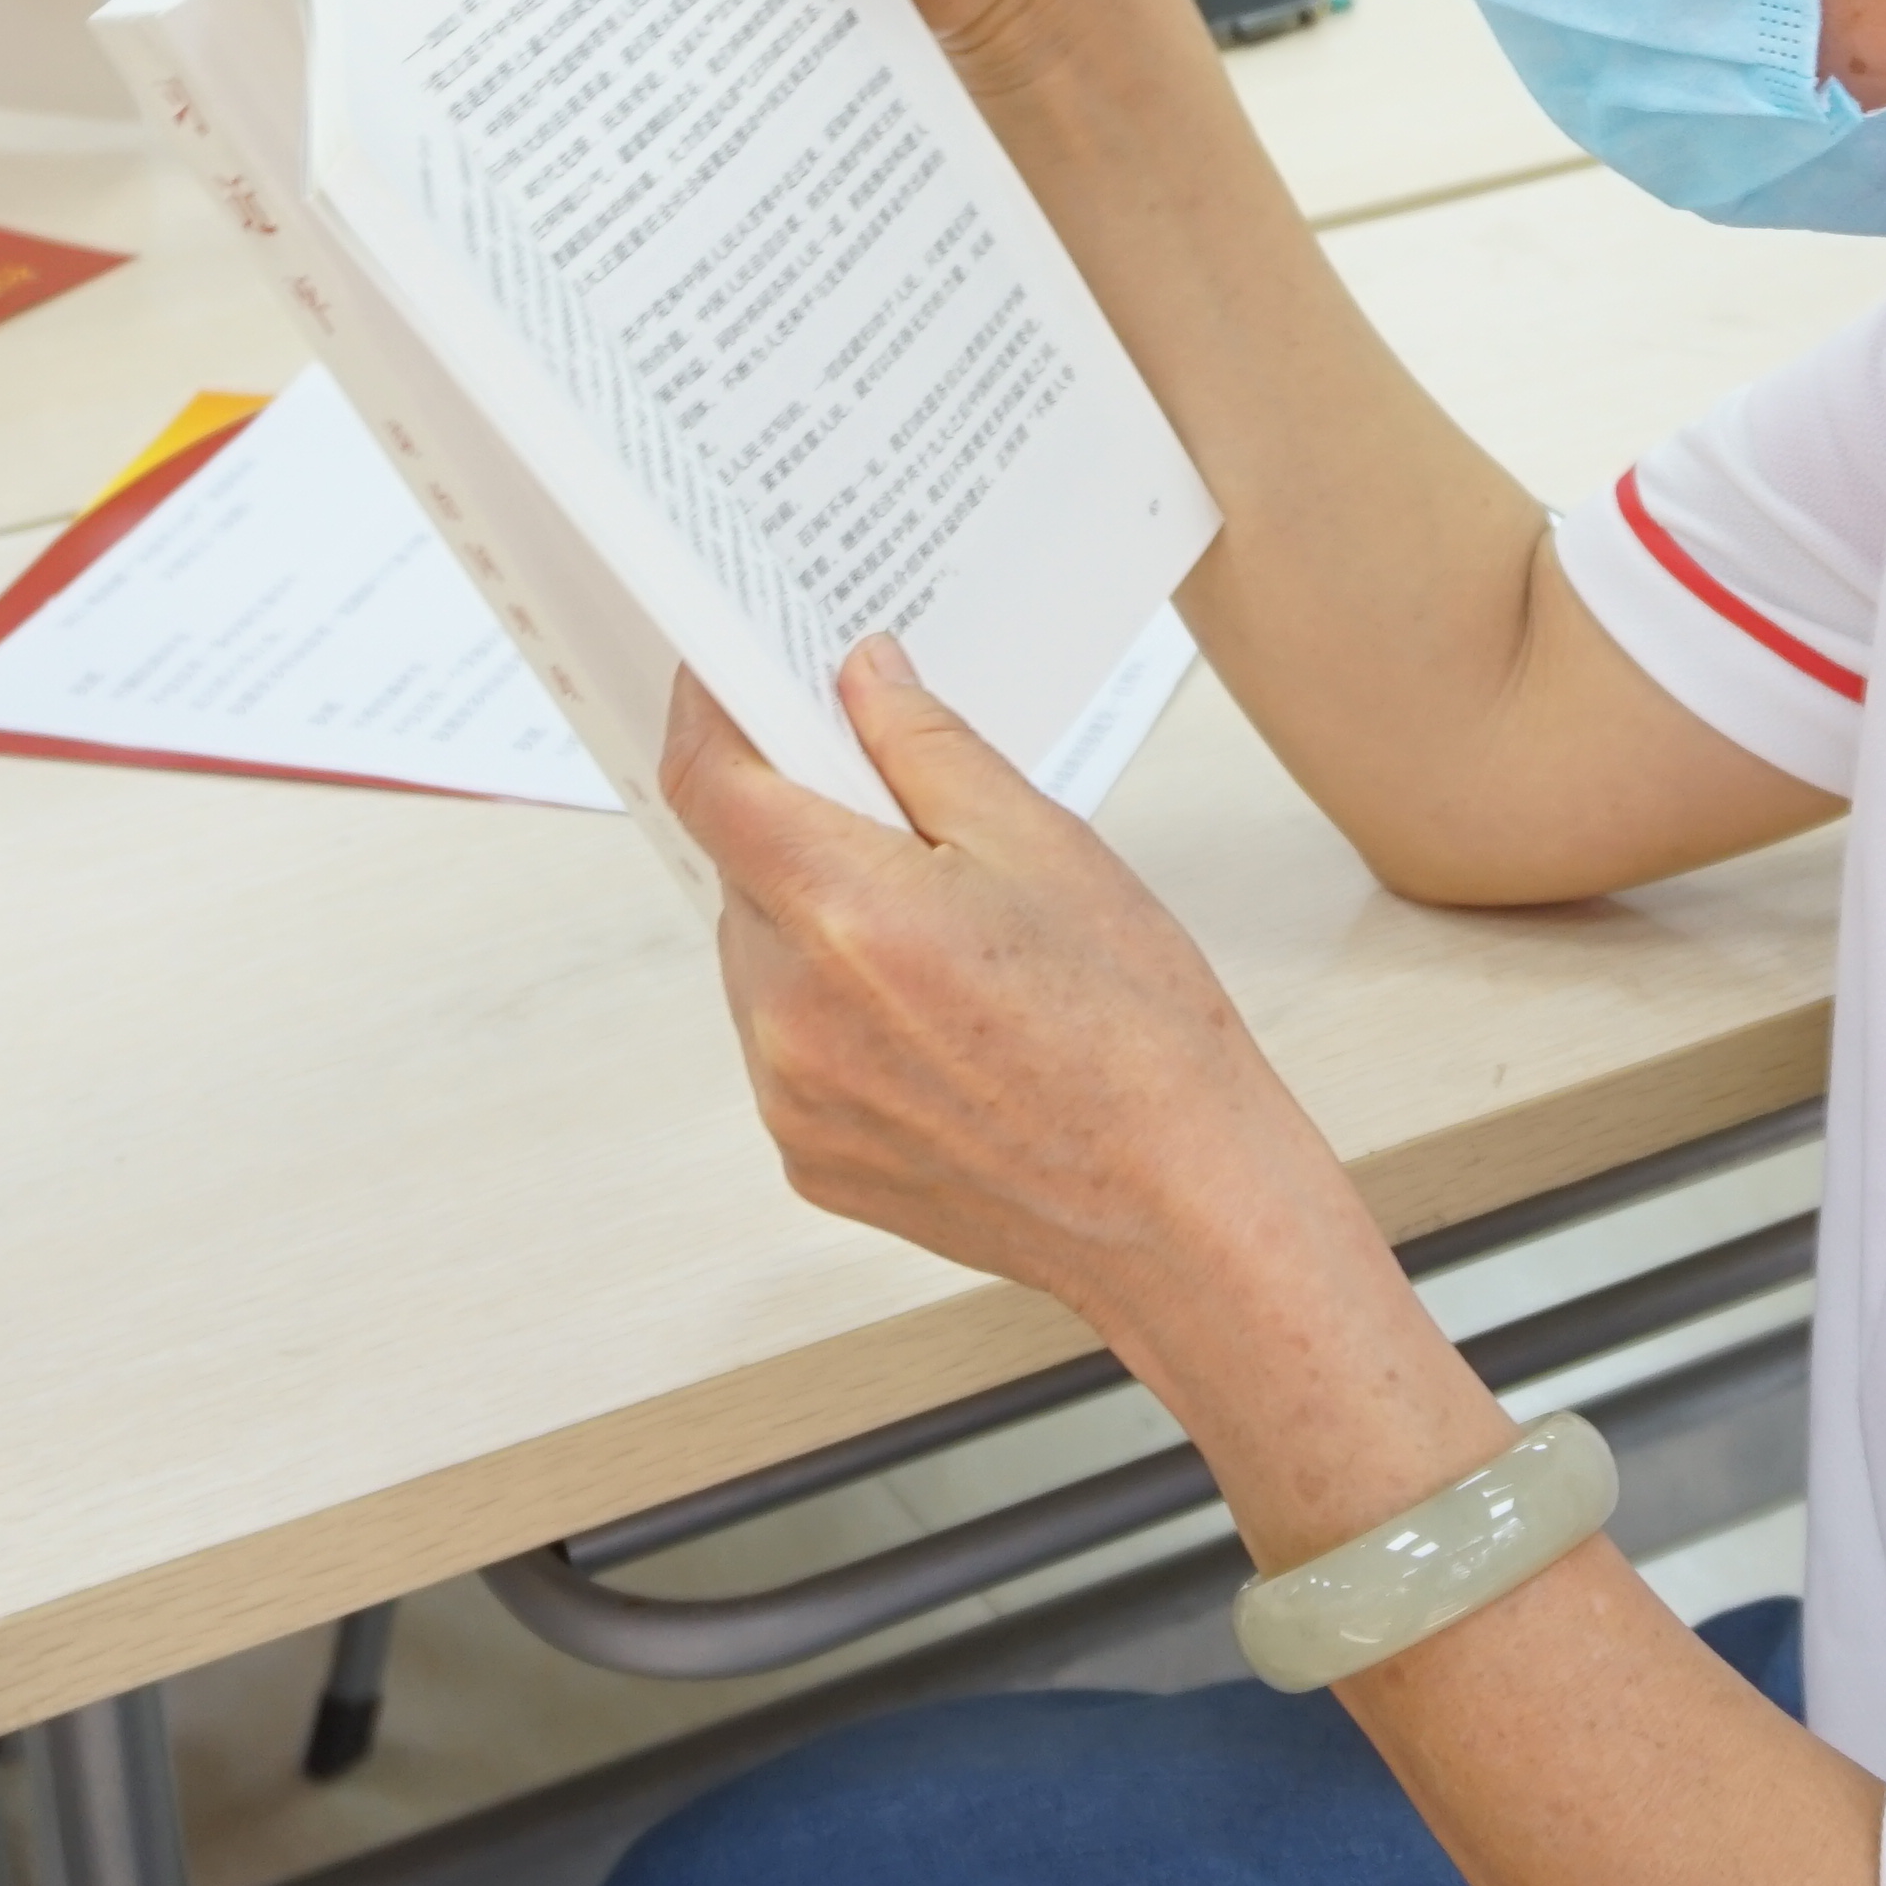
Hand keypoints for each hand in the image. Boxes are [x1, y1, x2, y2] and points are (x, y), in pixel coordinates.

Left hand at [664, 643, 1367, 1355]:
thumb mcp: (1047, 845)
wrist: (1179, 1207)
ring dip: (814, 924)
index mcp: (847, 913)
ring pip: (758, 963)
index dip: (705, 713)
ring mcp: (791, 1098)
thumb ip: (929, 747)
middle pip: (740, 873)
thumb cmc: (1137, 1036)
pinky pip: (786, 1050)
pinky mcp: (807, 1158)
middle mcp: (792, 1012)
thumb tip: (861, 677)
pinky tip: (935, 1022)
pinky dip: (831, 1014)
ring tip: (942, 942)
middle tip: (896, 818)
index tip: (721, 680)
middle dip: (799, 827)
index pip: (712, 783)